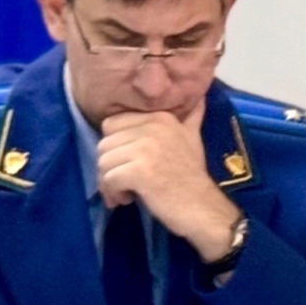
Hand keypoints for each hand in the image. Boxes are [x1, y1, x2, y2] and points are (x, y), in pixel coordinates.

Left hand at [97, 108, 239, 254]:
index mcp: (161, 117)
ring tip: (127, 192)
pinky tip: (127, 199)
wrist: (203, 207)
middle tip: (125, 181)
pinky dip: (113, 193)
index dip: (116, 146)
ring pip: (103, 162)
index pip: (112, 123)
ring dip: (109, 182)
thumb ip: (191, 117)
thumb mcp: (193, 138)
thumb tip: (200, 97)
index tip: (130, 162)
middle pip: (104, 144)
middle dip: (110, 166)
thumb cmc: (192, 175)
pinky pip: (108, 179)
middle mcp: (153, 128)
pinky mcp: (139, 171)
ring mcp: (146, 149)